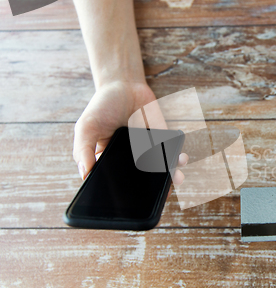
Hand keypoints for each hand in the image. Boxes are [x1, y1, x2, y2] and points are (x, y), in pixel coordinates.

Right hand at [73, 81, 187, 195]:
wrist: (123, 84)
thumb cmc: (102, 107)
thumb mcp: (86, 127)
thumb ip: (83, 149)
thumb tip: (84, 175)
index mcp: (112, 162)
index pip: (119, 183)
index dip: (126, 194)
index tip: (133, 204)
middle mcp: (132, 160)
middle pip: (145, 180)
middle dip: (154, 189)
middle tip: (161, 195)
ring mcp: (150, 149)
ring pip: (161, 169)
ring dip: (171, 175)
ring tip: (176, 178)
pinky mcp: (163, 138)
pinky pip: (172, 152)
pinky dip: (177, 156)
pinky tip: (180, 158)